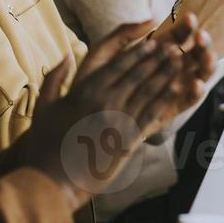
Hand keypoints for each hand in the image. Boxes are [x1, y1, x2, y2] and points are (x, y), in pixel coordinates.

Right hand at [16, 19, 212, 208]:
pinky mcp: (127, 140)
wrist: (52, 180)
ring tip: (179, 61)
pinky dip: (165, 100)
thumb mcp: (44, 106)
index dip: (138, 52)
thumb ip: (55, 78)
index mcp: (85, 91)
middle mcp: (105, 101)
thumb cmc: (44, 145)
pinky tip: (176, 90)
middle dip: (157, 58)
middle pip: (137, 74)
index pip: (117, 65)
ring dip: (166, 74)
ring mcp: (118, 121)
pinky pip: (151, 114)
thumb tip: (66, 54)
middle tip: (174, 45)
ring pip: (148, 91)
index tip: (151, 42)